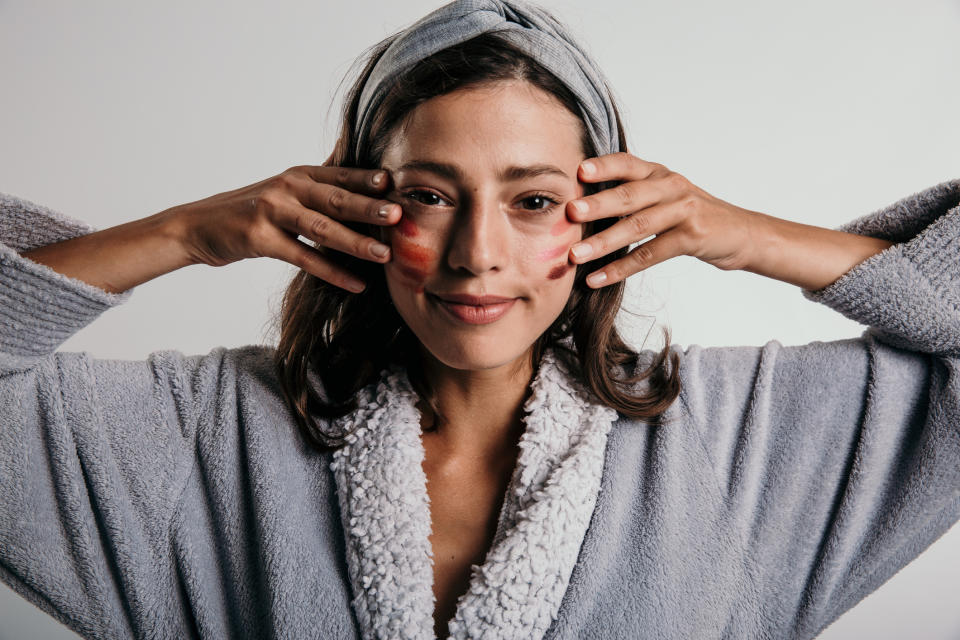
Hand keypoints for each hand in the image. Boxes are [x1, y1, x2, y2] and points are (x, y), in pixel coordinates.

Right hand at [172, 161, 399, 292]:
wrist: (197, 226)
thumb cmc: (250, 211)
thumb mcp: (284, 192)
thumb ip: (319, 189)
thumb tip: (364, 187)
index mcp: (299, 175)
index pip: (341, 174)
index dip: (369, 179)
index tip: (400, 184)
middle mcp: (288, 188)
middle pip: (336, 198)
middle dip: (369, 207)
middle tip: (399, 215)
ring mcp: (272, 212)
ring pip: (322, 229)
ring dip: (356, 242)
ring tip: (384, 254)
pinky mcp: (260, 239)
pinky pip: (304, 258)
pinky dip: (332, 272)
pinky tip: (356, 284)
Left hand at [566, 152, 760, 287]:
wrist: (742, 233)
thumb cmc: (692, 215)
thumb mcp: (665, 196)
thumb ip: (632, 196)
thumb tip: (581, 207)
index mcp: (659, 174)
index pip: (628, 163)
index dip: (604, 166)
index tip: (577, 170)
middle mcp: (671, 186)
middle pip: (629, 195)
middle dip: (597, 204)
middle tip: (569, 212)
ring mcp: (683, 210)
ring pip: (637, 226)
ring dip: (603, 242)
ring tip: (575, 254)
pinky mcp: (692, 236)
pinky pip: (650, 254)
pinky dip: (621, 268)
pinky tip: (598, 278)